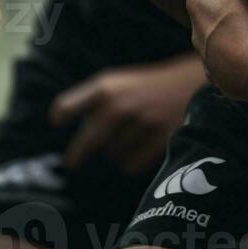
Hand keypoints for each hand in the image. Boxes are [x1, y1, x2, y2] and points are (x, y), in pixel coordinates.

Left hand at [49, 55, 206, 174]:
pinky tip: (140, 149)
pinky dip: (131, 163)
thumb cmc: (144, 87)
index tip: (57, 124)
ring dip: (114, 154)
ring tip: (128, 139)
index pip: (67, 107)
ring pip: (112, 156)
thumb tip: (60, 128)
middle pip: (87, 144)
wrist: (190, 83)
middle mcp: (120, 105)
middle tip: (73, 163)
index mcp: (106, 88)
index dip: (61, 116)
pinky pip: (131, 166)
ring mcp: (141, 124)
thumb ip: (86, 102)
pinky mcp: (160, 140)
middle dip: (78, 156)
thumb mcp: (115, 82)